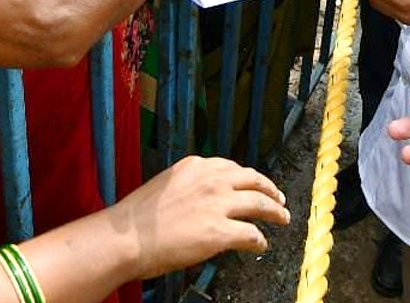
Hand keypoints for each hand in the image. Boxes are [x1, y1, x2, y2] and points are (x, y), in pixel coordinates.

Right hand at [112, 155, 289, 277]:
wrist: (127, 237)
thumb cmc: (137, 217)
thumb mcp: (165, 186)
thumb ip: (189, 187)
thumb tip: (204, 201)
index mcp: (195, 165)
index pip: (231, 167)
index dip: (247, 177)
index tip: (255, 183)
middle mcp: (210, 179)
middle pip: (252, 180)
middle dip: (270, 189)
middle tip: (279, 198)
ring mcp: (217, 204)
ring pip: (259, 203)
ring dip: (275, 211)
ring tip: (282, 218)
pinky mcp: (220, 231)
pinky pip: (252, 234)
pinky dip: (260, 240)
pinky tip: (261, 244)